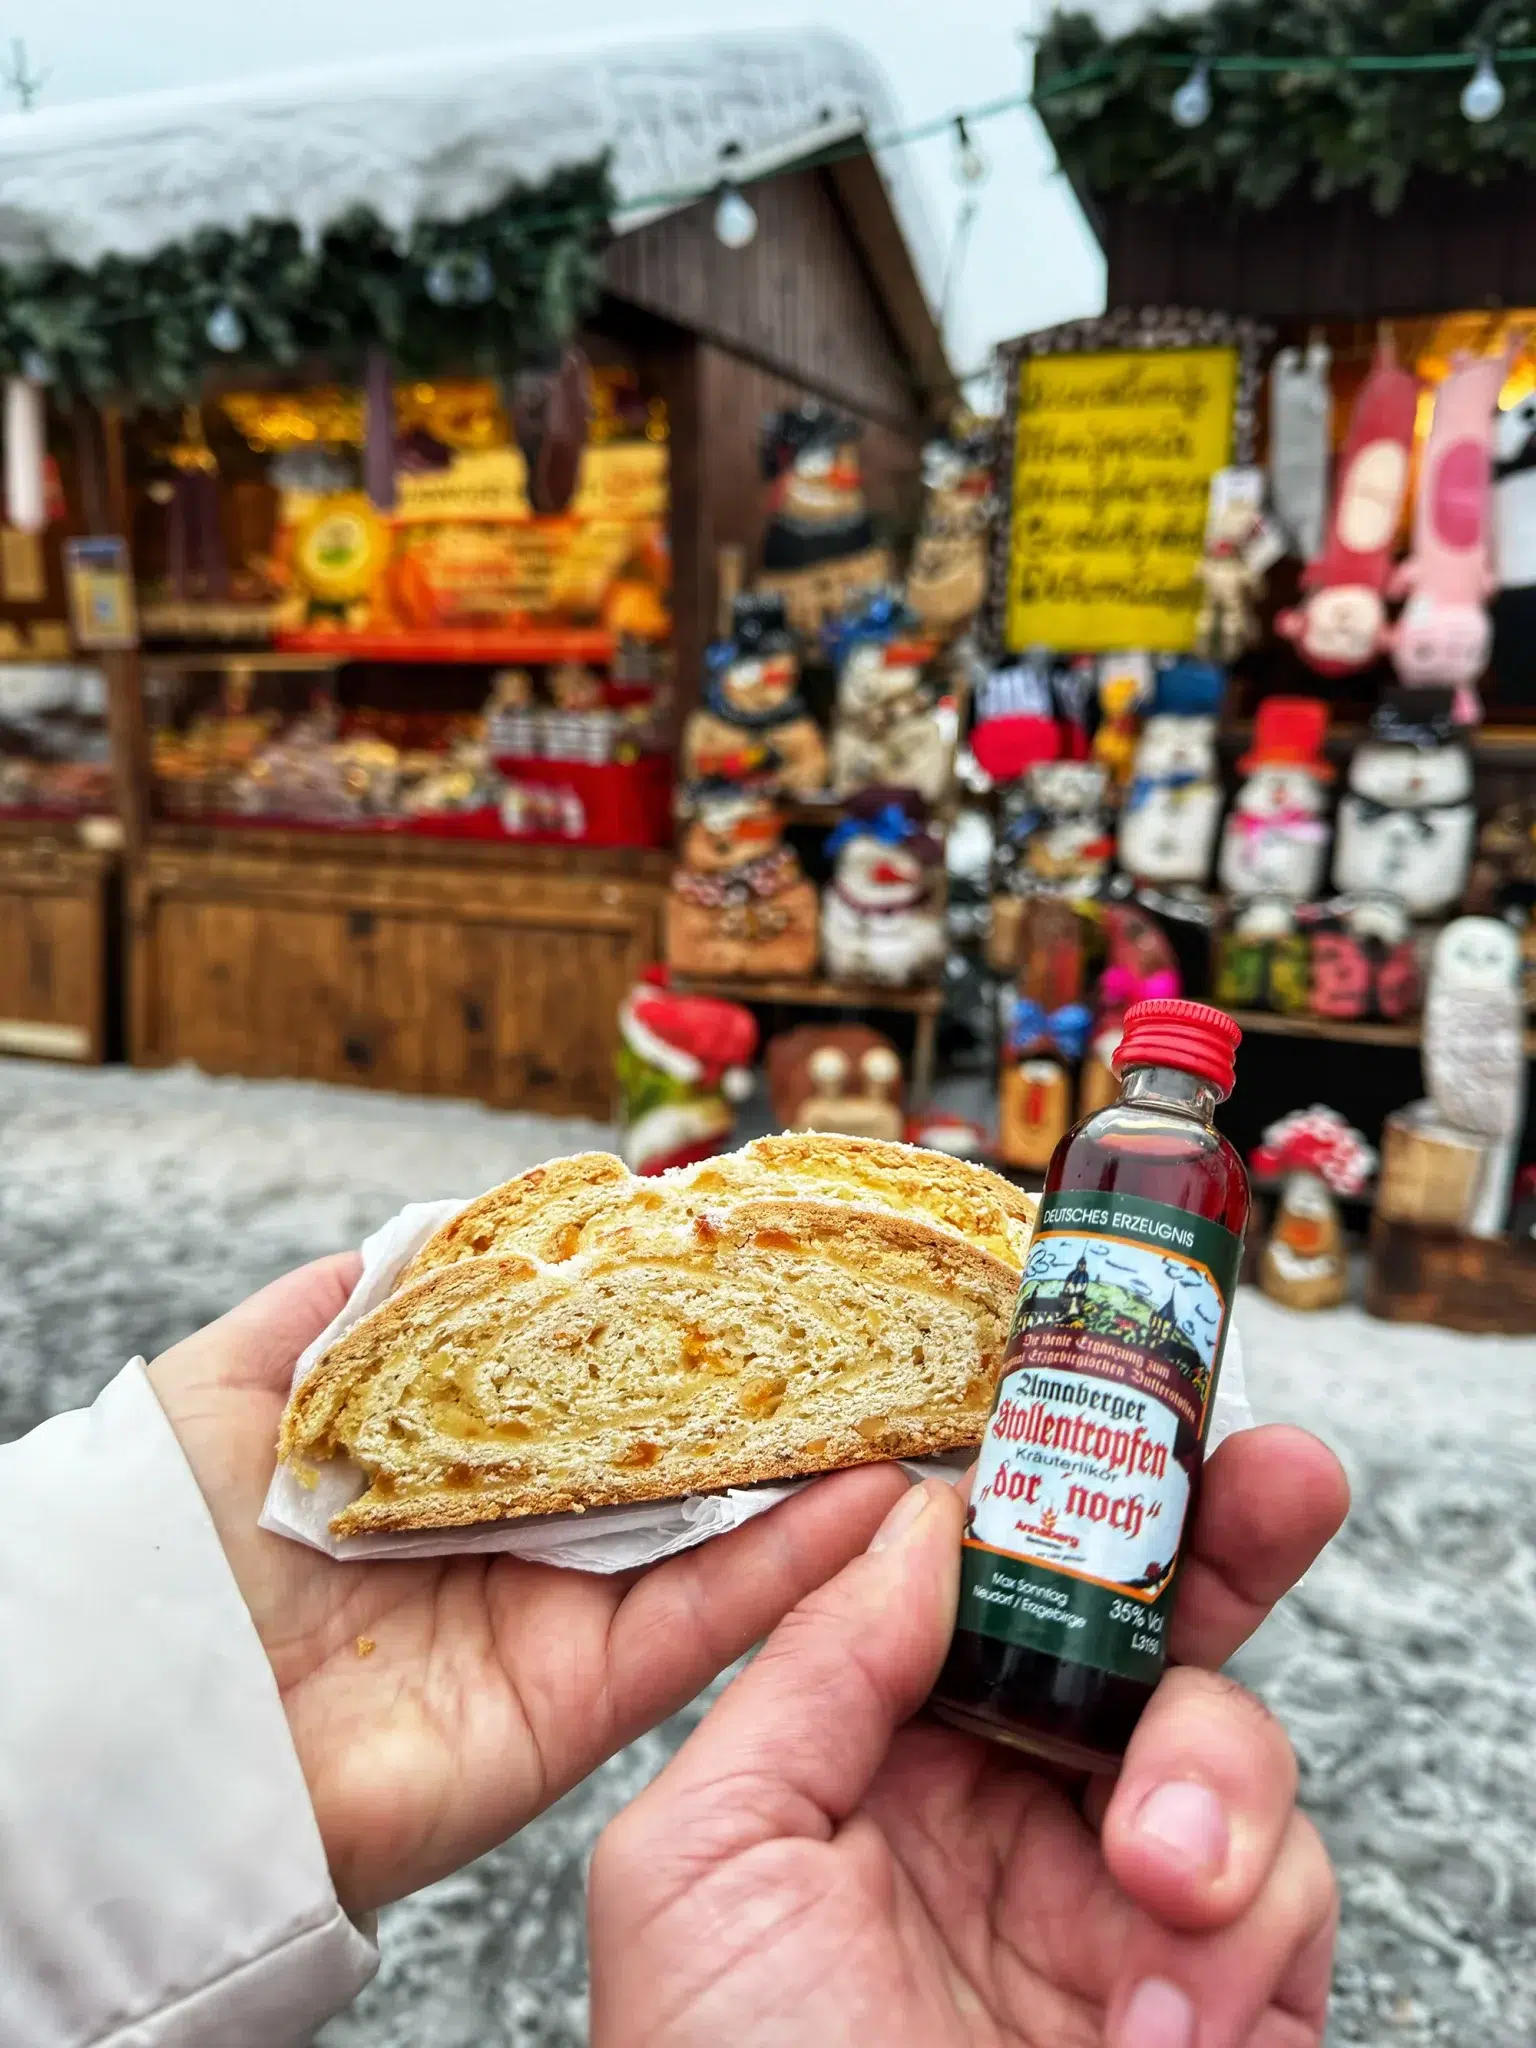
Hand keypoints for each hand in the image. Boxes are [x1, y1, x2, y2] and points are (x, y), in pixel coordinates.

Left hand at [148, 1256, 910, 1917]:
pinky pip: (703, 1625)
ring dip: (814, 1470)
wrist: (139, 1730)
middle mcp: (513, 1529)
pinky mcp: (581, 1700)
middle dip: (769, 1387)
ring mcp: (553, 1613)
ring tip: (910, 1397)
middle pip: (669, 1448)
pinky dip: (794, 1568)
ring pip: (712, 1529)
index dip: (667, 1312)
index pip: (584, 1369)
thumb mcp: (234, 1382)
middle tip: (873, 1321)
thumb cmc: (168, 1542)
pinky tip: (869, 1502)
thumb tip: (453, 1227)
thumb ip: (348, 1303)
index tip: (755, 1250)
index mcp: (443, 1452)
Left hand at [590, 1429, 1348, 2047]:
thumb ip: (810, 1667)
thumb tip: (913, 1513)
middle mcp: (1010, 1809)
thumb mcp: (702, 1855)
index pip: (994, 1583)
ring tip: (1160, 1878)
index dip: (1062, 1490)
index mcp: (885, 1751)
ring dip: (1219, 1782)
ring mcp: (1117, 1907)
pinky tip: (1159, 2017)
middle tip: (1281, 1477)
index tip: (1118, 1405)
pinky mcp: (1214, 2004)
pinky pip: (1289, 1895)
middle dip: (1223, 1544)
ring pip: (1231, 1745)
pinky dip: (1250, 1930)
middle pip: (1144, 1631)